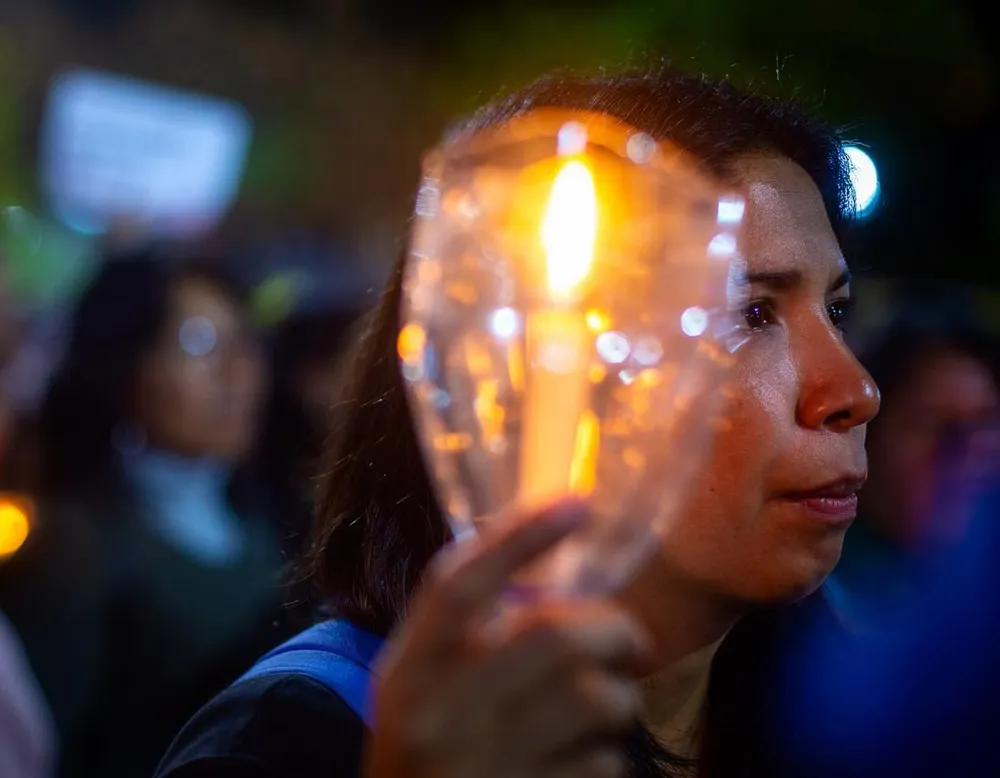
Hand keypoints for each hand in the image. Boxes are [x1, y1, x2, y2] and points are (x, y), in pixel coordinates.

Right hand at [364, 500, 648, 777]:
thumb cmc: (422, 738)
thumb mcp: (417, 676)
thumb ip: (462, 621)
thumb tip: (543, 548)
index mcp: (410, 668)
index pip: (459, 585)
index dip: (521, 536)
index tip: (577, 502)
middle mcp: (441, 713)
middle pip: (551, 636)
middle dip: (614, 628)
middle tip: (628, 637)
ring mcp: (483, 767)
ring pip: (592, 698)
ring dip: (621, 693)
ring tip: (611, 699)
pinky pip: (601, 763)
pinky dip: (608, 752)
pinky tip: (586, 753)